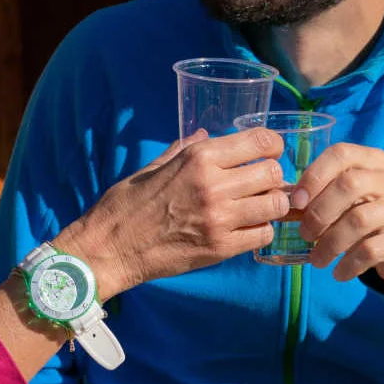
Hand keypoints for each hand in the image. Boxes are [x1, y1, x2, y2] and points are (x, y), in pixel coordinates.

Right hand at [53, 128, 288, 296]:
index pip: (260, 141)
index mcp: (198, 158)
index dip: (273, 146)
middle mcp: (214, 184)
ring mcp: (220, 218)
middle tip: (264, 185)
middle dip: (274, 177)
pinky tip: (248, 229)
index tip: (271, 152)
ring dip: (272, 205)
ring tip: (259, 208)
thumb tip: (204, 135)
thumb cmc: (125, 205)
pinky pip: (263, 234)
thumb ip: (183, 149)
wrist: (108, 248)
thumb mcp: (153, 167)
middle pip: (273, 173)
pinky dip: (261, 230)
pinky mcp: (221, 248)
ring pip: (275, 205)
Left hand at [294, 143, 383, 289]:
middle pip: (350, 184)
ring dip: (330, 243)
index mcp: (374, 161)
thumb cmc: (369, 219)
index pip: (341, 154)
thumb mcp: (348, 203)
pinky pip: (372, 250)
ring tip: (317, 260)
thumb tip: (285, 206)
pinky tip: (338, 273)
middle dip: (319, 212)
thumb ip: (321, 198)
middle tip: (304, 235)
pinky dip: (349, 264)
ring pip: (359, 219)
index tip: (296, 203)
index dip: (314, 176)